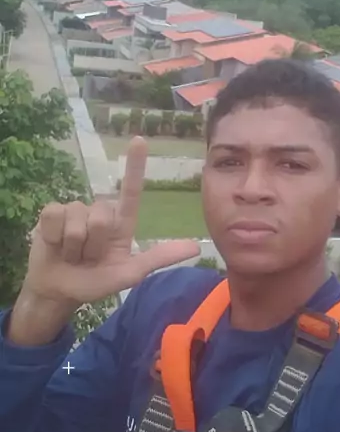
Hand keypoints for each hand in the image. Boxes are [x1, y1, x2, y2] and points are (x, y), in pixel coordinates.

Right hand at [22, 136, 199, 305]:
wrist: (59, 291)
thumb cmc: (95, 282)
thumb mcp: (129, 273)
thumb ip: (158, 258)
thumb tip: (196, 246)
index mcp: (121, 223)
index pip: (130, 191)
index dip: (134, 165)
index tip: (139, 140)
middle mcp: (99, 212)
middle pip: (102, 217)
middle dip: (94, 244)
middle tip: (88, 258)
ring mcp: (75, 210)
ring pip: (78, 220)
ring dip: (73, 246)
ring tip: (71, 254)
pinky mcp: (51, 213)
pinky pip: (54, 216)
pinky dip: (54, 238)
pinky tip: (55, 245)